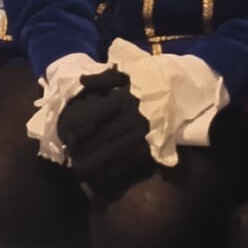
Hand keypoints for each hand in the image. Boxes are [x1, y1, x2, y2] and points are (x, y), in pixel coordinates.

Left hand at [56, 66, 153, 199]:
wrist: (181, 92)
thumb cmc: (149, 81)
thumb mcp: (126, 73)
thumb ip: (102, 79)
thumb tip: (82, 81)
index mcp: (120, 100)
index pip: (89, 117)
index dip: (74, 128)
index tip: (66, 134)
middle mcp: (129, 119)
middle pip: (98, 139)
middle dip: (80, 150)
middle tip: (69, 155)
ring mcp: (141, 135)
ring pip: (112, 155)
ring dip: (93, 165)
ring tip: (80, 169)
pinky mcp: (151, 147)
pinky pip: (129, 163)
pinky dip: (113, 170)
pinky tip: (101, 174)